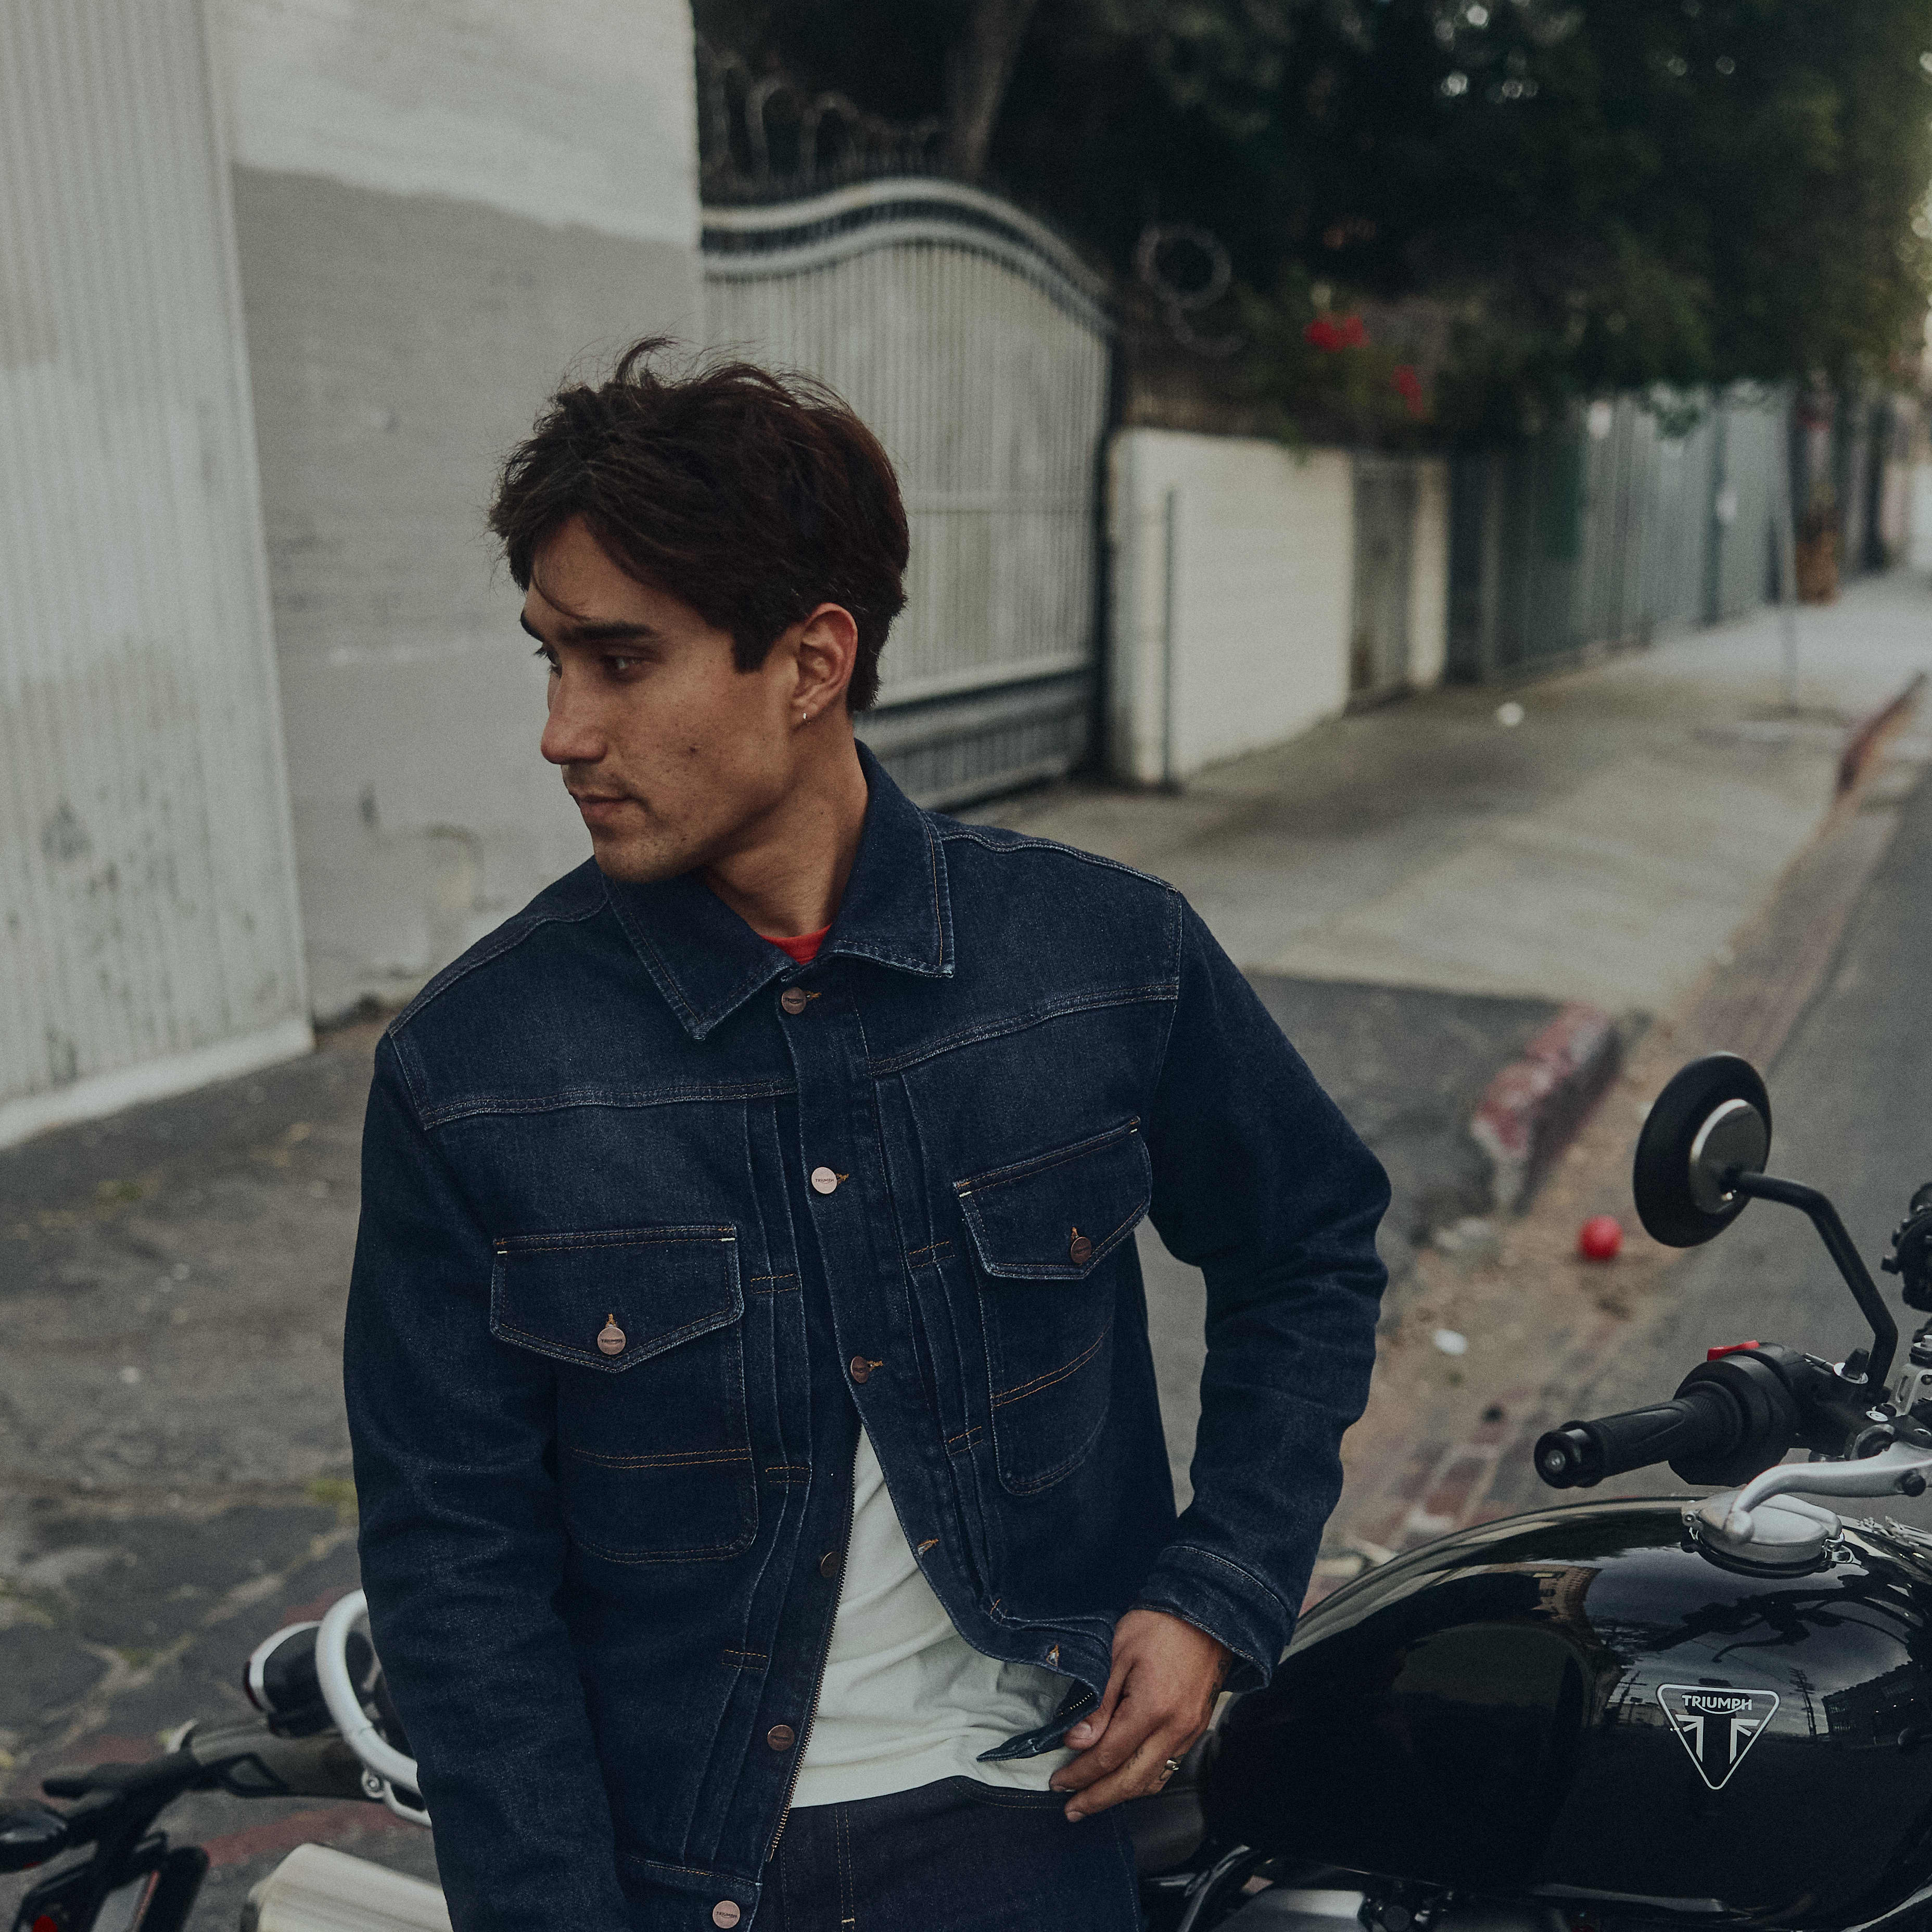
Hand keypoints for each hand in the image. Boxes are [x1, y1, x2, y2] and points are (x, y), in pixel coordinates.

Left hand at [1049, 1607, 1229, 1820]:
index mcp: (1152, 1708)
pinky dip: (1145, 1780)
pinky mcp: (1196, 1727)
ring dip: (1122, 1795)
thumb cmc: (1159, 1625)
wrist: (1206, 1613)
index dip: (1080, 1774)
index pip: (1109, 1756)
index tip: (1058, 1781)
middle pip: (1132, 1781)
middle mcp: (1175, 1728)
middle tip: (1072, 1810)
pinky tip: (1128, 1780)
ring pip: (1153, 1780)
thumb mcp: (1117, 1654)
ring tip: (1095, 1800)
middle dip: (1098, 1799)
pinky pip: (1169, 1766)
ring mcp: (1190, 1731)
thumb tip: (1076, 1741)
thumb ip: (1098, 1703)